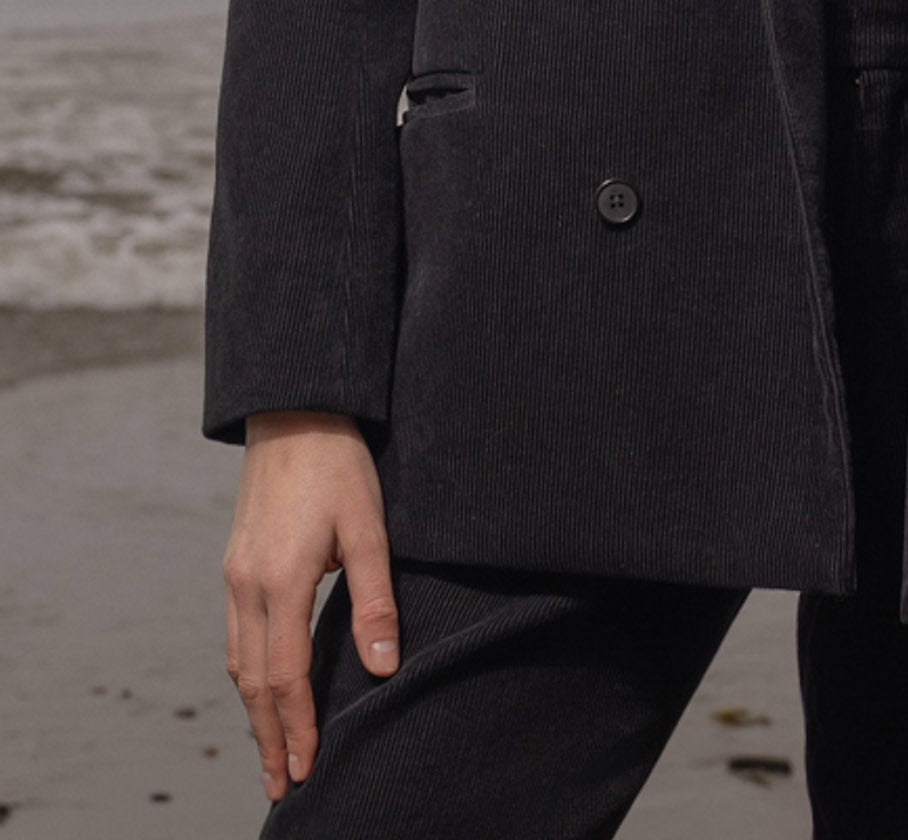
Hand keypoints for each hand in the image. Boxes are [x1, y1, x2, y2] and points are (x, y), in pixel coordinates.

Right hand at [222, 411, 400, 806]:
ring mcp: (235, 576)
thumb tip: (384, 665)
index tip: (307, 769)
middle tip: (282, 784)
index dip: (298, 727)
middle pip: (253, 682)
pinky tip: (261, 689)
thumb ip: (375, 599)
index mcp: (280, 582)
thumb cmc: (338, 466)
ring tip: (271, 752)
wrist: (294, 411)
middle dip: (269, 737)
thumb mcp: (368, 528)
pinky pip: (235, 636)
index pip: (286, 676)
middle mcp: (247, 586)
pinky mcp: (235, 564)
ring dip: (254, 712)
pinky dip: (248, 675)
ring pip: (238, 662)